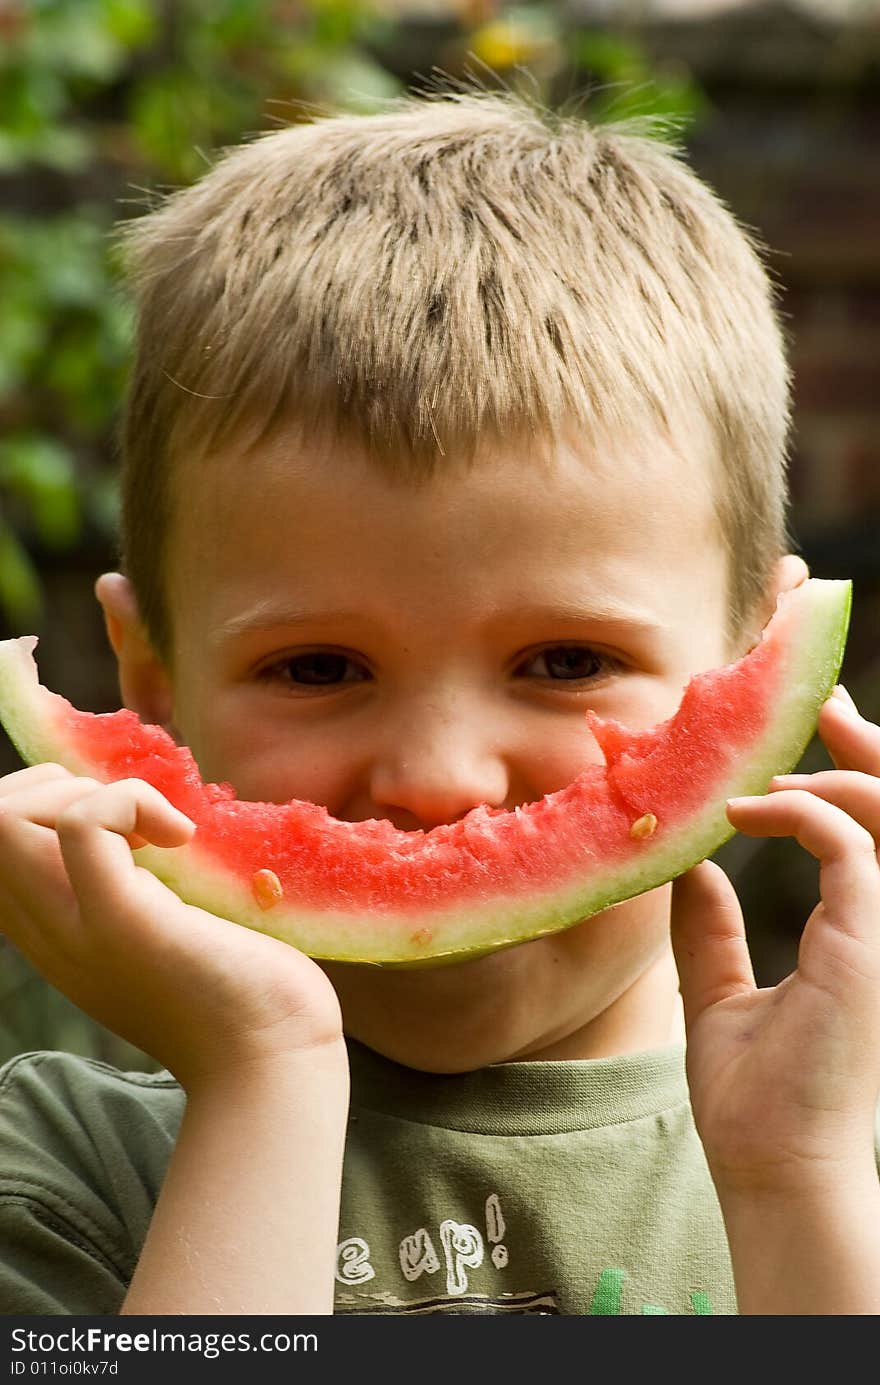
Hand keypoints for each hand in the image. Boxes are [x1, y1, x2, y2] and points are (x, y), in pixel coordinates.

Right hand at [0, 766, 344, 1088]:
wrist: (274, 1066)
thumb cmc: (241, 999)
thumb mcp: (160, 936)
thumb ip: (132, 895)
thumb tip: (148, 828)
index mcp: (53, 932)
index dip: (41, 808)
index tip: (120, 828)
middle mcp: (48, 933)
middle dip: (52, 786)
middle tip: (129, 821)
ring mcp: (77, 929)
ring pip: (4, 820)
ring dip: (79, 791)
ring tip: (147, 829)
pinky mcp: (123, 923)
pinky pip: (84, 827)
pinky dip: (131, 801)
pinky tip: (181, 837)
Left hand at [670, 685, 879, 1196]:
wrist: (771, 1168)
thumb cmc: (756, 1103)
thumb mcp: (721, 995)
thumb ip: (710, 931)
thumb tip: (689, 870)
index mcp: (862, 941)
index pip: (873, 841)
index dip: (851, 783)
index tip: (806, 747)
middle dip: (875, 753)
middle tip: (830, 708)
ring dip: (847, 769)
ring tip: (785, 749)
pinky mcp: (868, 943)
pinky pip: (847, 844)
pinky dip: (801, 812)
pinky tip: (747, 811)